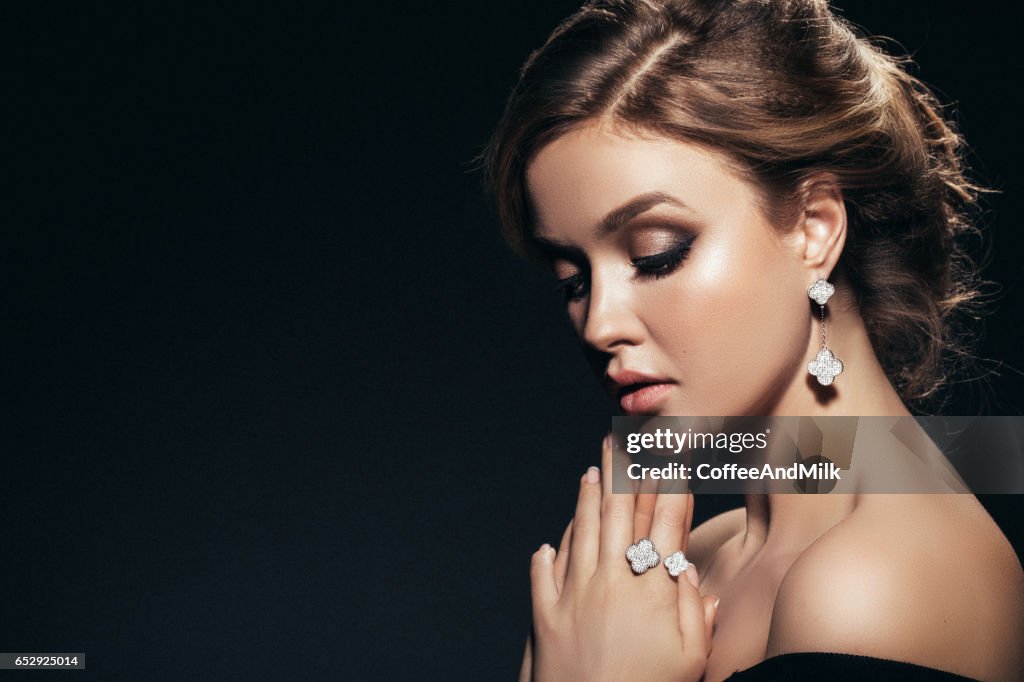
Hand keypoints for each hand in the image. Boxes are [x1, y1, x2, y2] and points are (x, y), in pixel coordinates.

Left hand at [527, 434, 717, 681]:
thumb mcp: (691, 660)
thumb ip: (693, 611)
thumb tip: (689, 571)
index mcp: (652, 591)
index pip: (663, 524)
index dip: (668, 486)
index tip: (671, 456)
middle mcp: (611, 583)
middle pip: (616, 514)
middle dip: (620, 472)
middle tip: (619, 439)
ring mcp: (574, 596)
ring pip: (580, 533)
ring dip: (585, 499)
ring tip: (589, 471)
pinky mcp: (545, 616)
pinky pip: (543, 574)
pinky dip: (546, 554)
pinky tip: (548, 542)